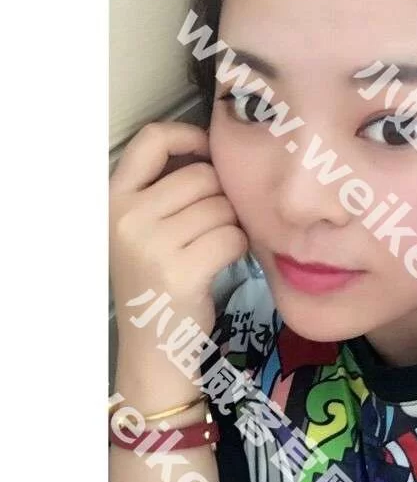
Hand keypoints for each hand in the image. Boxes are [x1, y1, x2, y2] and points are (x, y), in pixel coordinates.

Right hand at [109, 122, 247, 347]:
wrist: (152, 345)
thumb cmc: (155, 278)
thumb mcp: (143, 228)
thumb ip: (166, 189)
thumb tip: (214, 150)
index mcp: (114, 198)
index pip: (152, 139)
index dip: (189, 135)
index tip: (208, 150)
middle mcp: (126, 216)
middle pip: (203, 176)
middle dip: (221, 197)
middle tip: (213, 224)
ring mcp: (150, 244)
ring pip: (222, 207)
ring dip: (231, 225)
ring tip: (213, 246)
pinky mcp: (180, 271)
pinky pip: (232, 236)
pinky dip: (238, 248)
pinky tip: (222, 261)